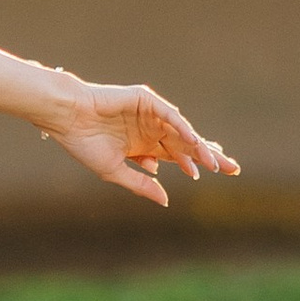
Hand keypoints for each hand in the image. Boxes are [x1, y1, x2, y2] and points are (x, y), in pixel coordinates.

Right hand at [37, 78, 239, 206]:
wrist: (67, 119)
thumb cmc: (84, 144)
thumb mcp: (115, 171)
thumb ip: (141, 183)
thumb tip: (166, 200)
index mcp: (143, 146)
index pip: (176, 156)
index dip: (193, 164)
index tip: (212, 175)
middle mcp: (150, 130)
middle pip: (186, 144)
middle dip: (208, 156)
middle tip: (232, 168)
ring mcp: (150, 114)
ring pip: (181, 132)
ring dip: (197, 148)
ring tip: (214, 162)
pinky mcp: (146, 100)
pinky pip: (170, 116)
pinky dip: (182, 128)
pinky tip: (194, 142)